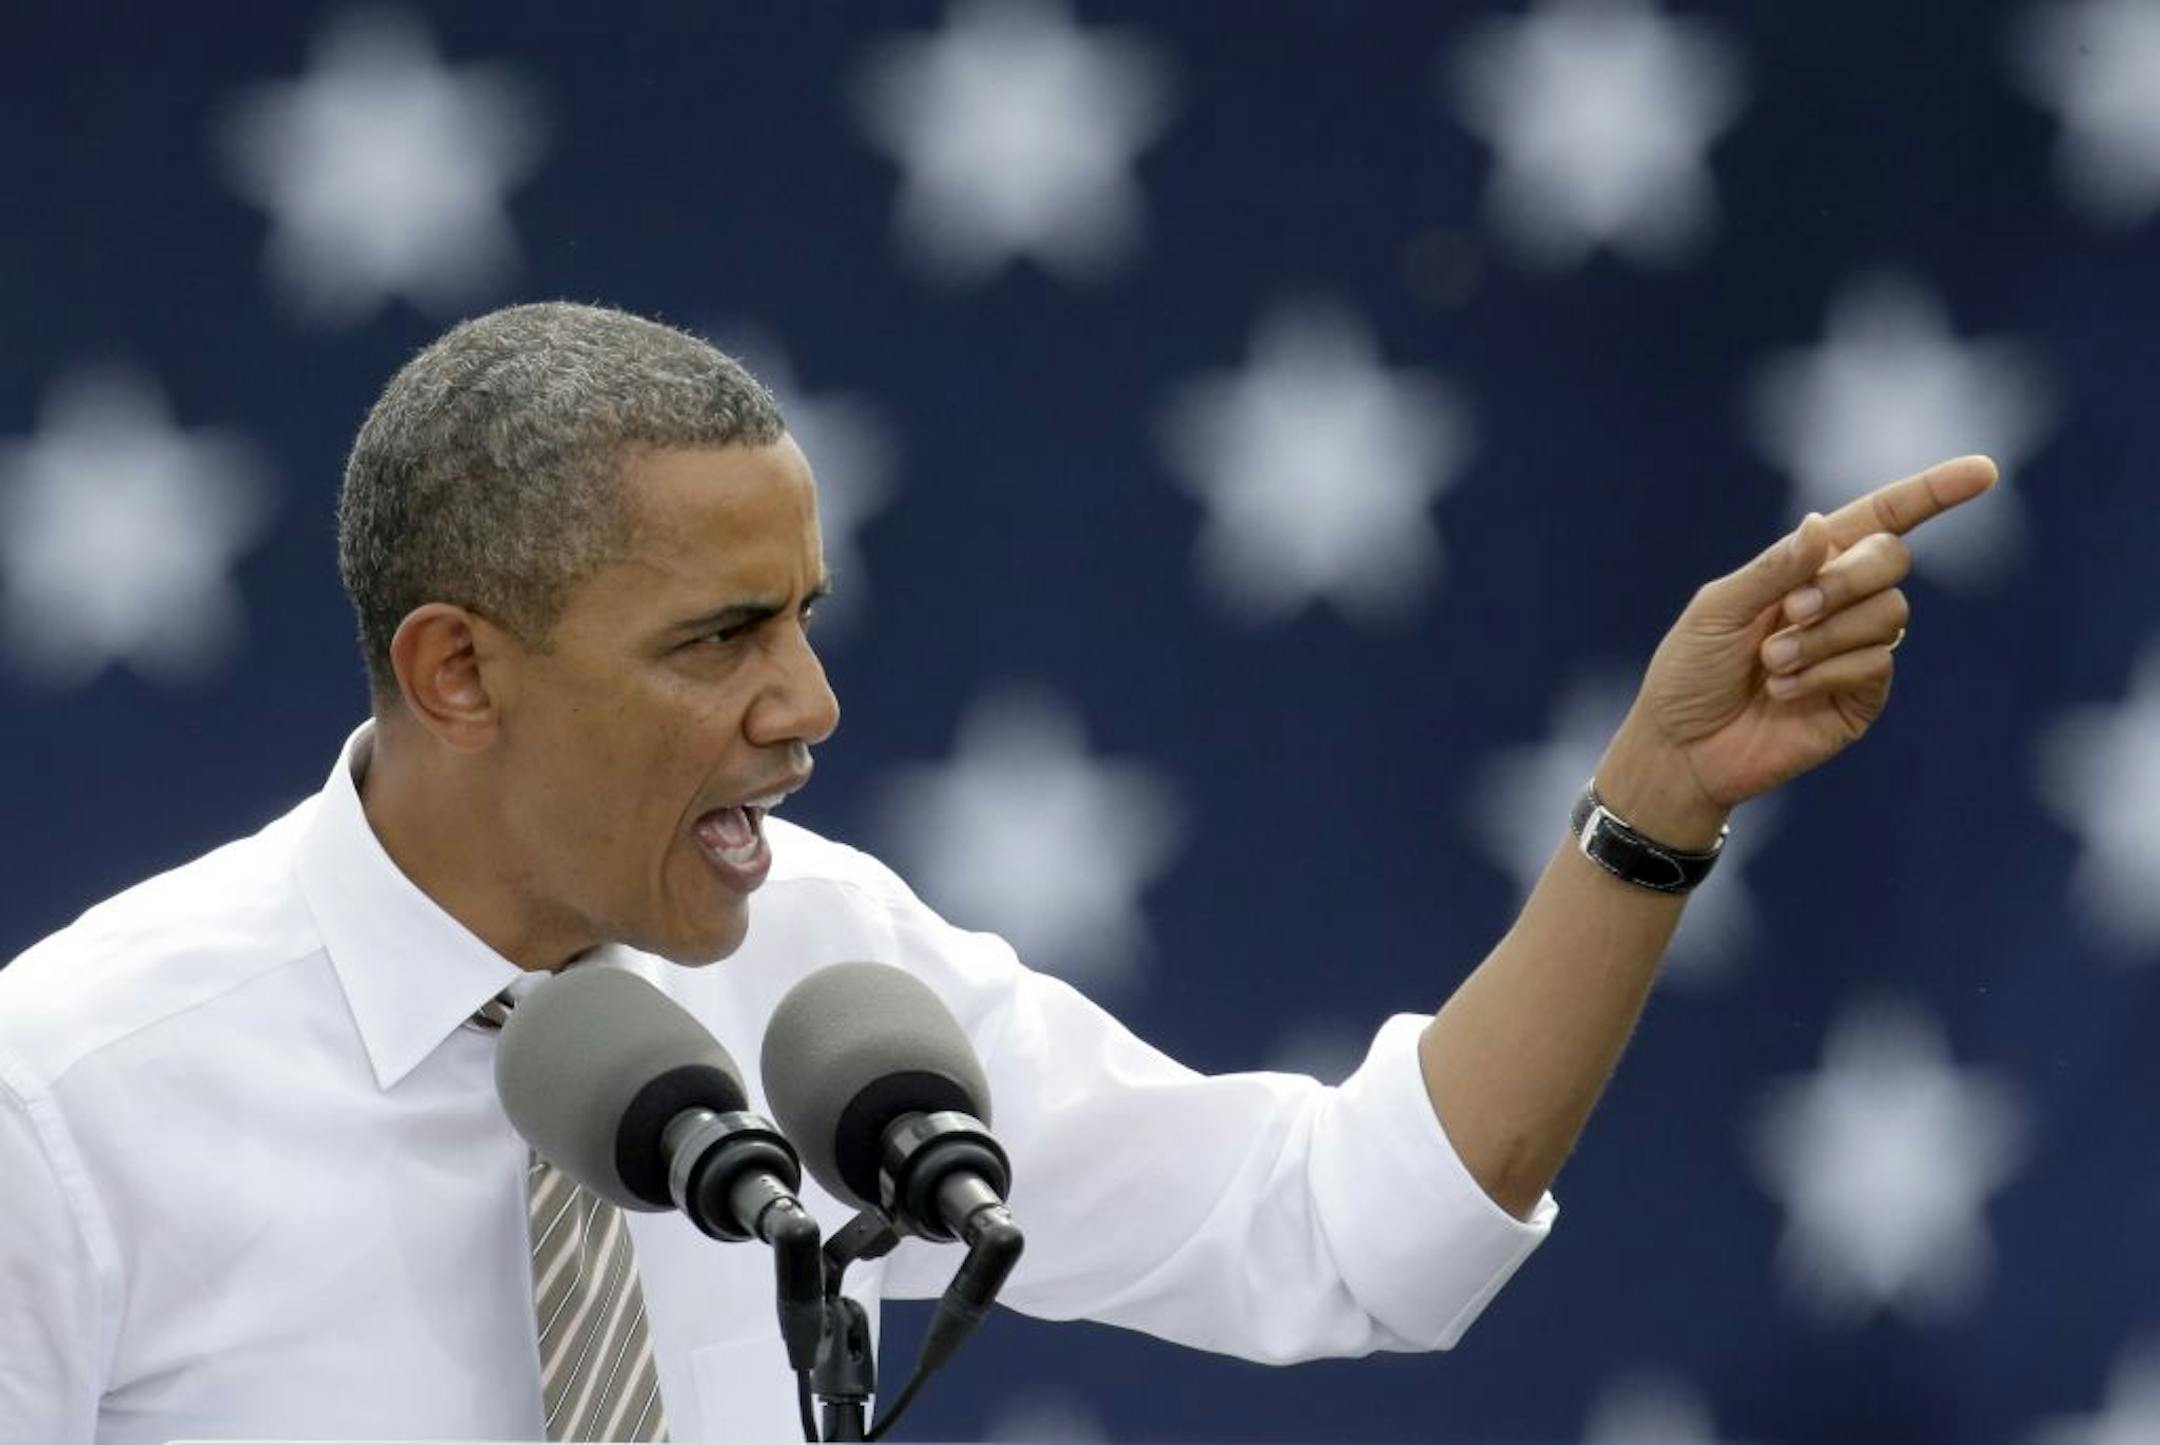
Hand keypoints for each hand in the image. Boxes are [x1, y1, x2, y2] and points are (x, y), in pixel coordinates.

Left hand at [1599, 456, 1997, 839]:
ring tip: (1772, 662)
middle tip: (1792, 611)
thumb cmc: (1690, 670)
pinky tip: (1784, 690)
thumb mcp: (1718, 609)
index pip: (1882, 520)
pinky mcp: (1863, 696)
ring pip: (1889, 614)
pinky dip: (1827, 671)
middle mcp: (1841, 601)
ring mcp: (1857, 649)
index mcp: (1808, 565)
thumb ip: (1773, 569)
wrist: (1681, 746)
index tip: (1984, 471)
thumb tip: (1822, 523)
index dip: (1934, 493)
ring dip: (1825, 635)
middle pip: (1892, 558)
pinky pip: (1877, 663)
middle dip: (1847, 579)